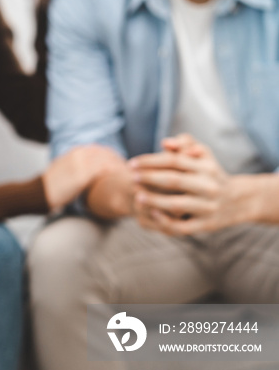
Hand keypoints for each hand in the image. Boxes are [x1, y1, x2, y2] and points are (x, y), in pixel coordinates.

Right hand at [44, 144, 121, 210]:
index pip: (101, 150)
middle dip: (119, 162)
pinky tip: (120, 181)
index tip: (121, 166)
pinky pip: (104, 171)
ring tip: (128, 177)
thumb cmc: (52, 186)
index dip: (113, 157)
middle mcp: (79, 153)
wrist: (39, 192)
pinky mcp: (82, 175)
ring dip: (119, 168)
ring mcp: (81, 163)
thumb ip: (78, 166)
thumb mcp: (64, 169)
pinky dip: (114, 174)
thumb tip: (90, 172)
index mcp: (75, 151)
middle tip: (129, 172)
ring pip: (107, 161)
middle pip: (107, 154)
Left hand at [129, 135, 250, 234]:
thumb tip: (165, 143)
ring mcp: (207, 207)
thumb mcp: (204, 155)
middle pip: (174, 181)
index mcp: (207, 168)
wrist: (238, 201)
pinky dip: (166, 221)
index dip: (151, 161)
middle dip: (149, 178)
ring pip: (177, 205)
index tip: (132, 163)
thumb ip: (185, 144)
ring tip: (137, 196)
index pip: (174, 161)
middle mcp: (208, 187)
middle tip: (132, 177)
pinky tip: (152, 213)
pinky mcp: (205, 225)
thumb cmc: (210, 174)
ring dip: (154, 200)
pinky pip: (182, 226)